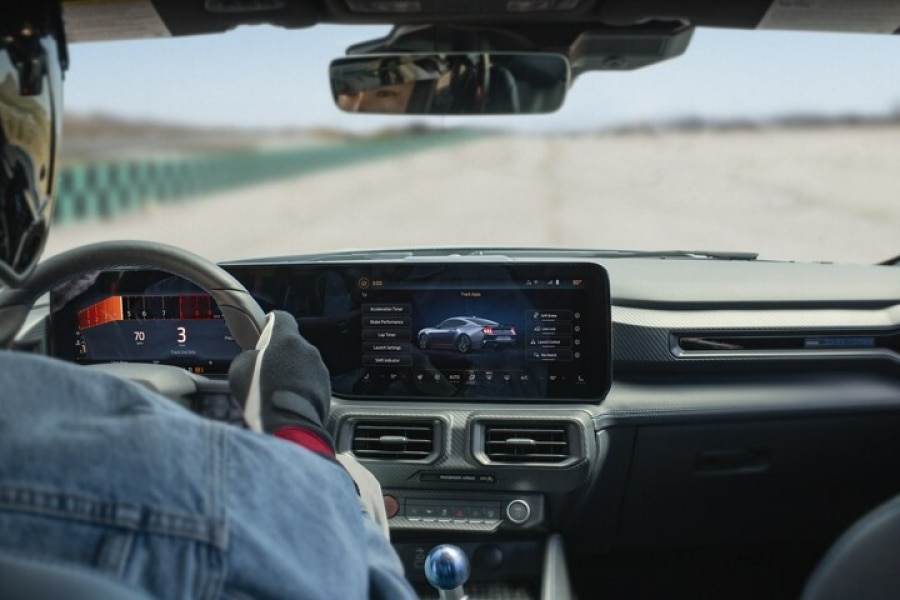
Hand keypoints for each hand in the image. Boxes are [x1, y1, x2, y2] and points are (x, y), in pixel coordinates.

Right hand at [228, 311, 332, 450]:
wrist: (289, 426)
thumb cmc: (262, 396)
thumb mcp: (239, 369)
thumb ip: (248, 355)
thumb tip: (255, 357)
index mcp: (286, 339)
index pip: (281, 317)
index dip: (270, 324)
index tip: (263, 334)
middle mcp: (307, 349)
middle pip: (292, 344)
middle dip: (280, 354)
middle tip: (265, 371)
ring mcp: (320, 369)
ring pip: (303, 364)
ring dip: (291, 372)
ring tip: (276, 391)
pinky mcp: (326, 387)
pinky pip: (311, 381)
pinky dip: (301, 387)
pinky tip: (288, 401)